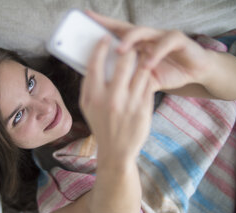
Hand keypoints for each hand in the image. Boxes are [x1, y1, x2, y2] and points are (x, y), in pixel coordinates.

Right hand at [79, 36, 153, 161]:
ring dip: (142, 60)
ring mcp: (130, 103)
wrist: (116, 151)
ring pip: (141, 70)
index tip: (105, 39)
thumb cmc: (100, 126)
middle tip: (129, 46)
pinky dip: (147, 75)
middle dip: (128, 49)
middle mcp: (112, 98)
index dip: (101, 48)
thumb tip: (92, 64)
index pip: (96, 65)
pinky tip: (145, 73)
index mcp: (94, 97)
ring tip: (141, 56)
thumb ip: (87, 86)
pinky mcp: (144, 108)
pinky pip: (148, 83)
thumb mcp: (87, 107)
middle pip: (124, 62)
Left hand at [86, 10, 210, 91]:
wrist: (195, 72)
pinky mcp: (178, 40)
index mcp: (136, 44)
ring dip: (131, 40)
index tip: (86, 17)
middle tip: (98, 34)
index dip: (102, 24)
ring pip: (144, 31)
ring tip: (120, 51)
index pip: (116, 32)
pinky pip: (165, 44)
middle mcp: (147, 37)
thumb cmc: (166, 72)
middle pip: (126, 27)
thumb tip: (105, 87)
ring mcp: (161, 36)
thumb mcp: (142, 78)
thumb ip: (128, 79)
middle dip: (111, 26)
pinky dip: (156, 53)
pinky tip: (147, 63)